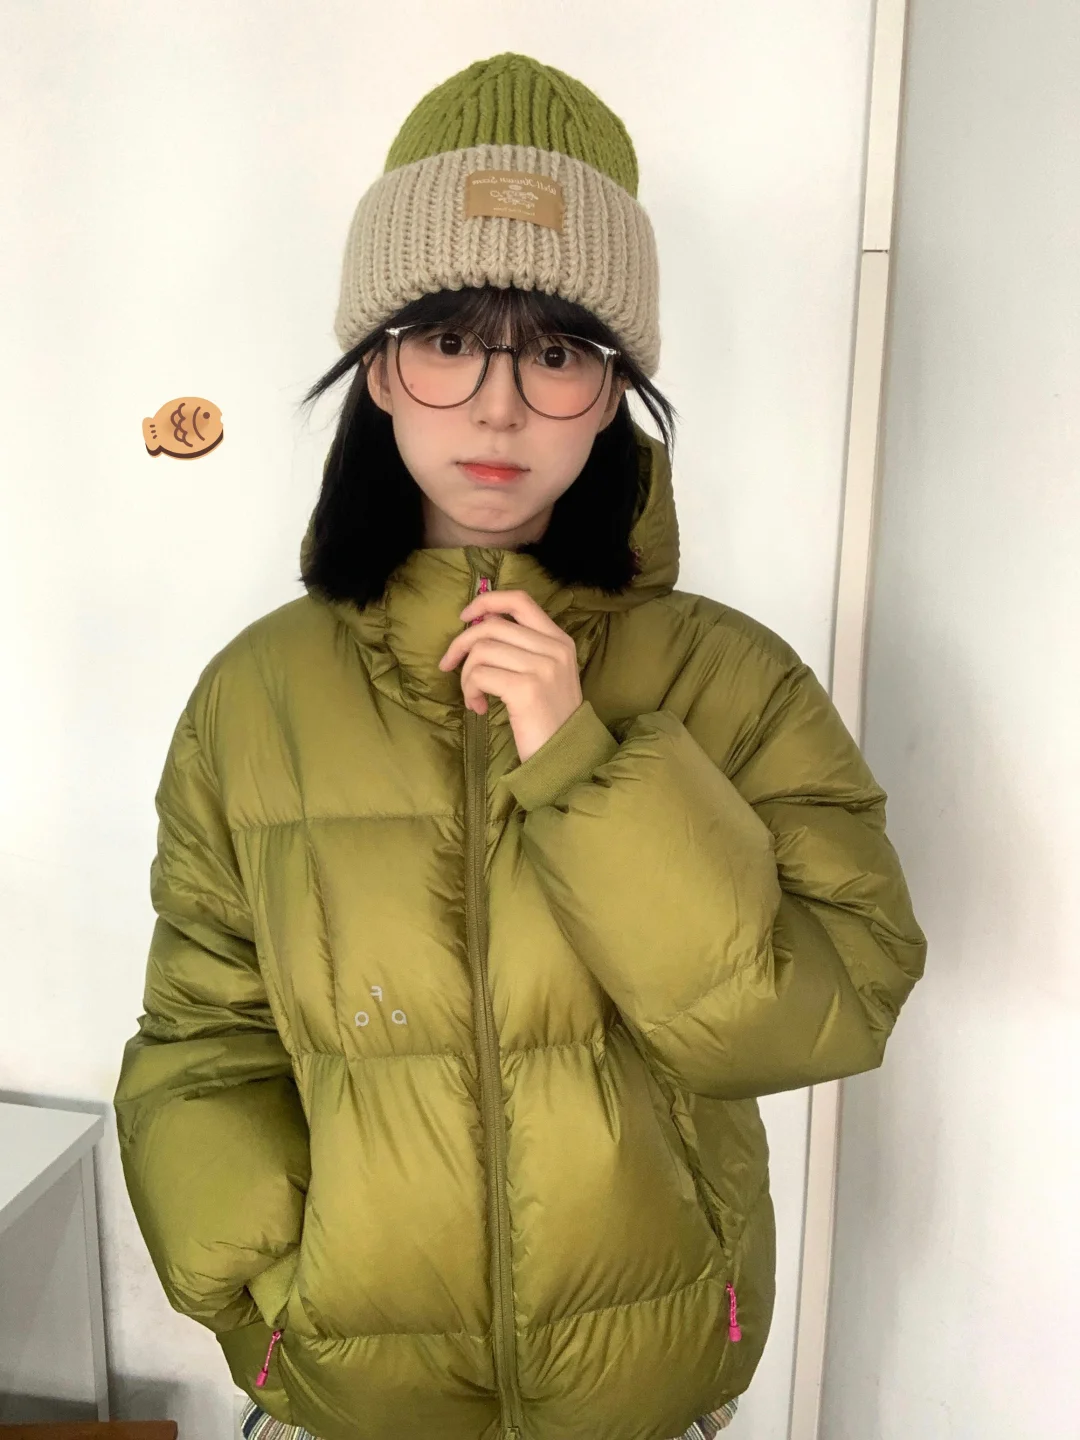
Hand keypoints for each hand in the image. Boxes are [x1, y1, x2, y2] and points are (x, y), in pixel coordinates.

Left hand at [437, 589, 582, 762]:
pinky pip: (479, 676)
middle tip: (448, 665)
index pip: (519, 600)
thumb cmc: (549, 720)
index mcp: (560, 640)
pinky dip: (470, 691)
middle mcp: (554, 648)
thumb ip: (522, 648)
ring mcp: (542, 667)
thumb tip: (479, 625)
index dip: (486, 602)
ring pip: (481, 651)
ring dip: (466, 676)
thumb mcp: (546, 675)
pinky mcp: (526, 688)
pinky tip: (479, 708)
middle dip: (461, 644)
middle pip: (491, 625)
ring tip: (473, 697)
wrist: (566, 758)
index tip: (465, 617)